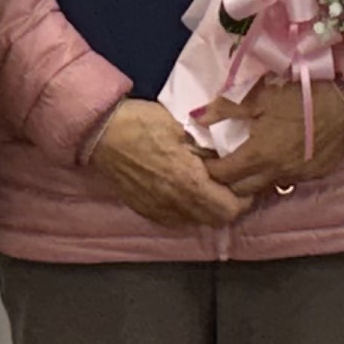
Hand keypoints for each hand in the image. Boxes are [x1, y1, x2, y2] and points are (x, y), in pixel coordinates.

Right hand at [86, 99, 248, 231]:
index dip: (244, 197)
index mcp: (188, 182)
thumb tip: (228, 156)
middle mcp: (175, 204)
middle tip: (229, 183)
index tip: (244, 180)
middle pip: (216, 219)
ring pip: (196, 221)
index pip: (231, 208)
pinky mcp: (145, 210)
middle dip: (228, 204)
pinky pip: (176, 219)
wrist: (99, 133)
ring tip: (206, 186)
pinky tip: (183, 190)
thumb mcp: (181, 127)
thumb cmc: (140, 123)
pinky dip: (187, 210)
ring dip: (207, 208)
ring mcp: (158, 210)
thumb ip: (207, 147)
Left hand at [202, 75, 343, 202]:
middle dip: (227, 181)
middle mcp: (277, 173)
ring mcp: (298, 177)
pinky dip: (277, 173)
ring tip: (249, 162)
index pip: (224, 174)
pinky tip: (278, 157)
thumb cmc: (302, 95)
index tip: (203, 157)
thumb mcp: (261, 97)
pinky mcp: (315, 175)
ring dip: (253, 179)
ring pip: (266, 187)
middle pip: (242, 191)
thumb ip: (227, 109)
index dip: (209, 167)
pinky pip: (288, 180)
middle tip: (222, 164)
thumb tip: (198, 117)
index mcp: (260, 155)